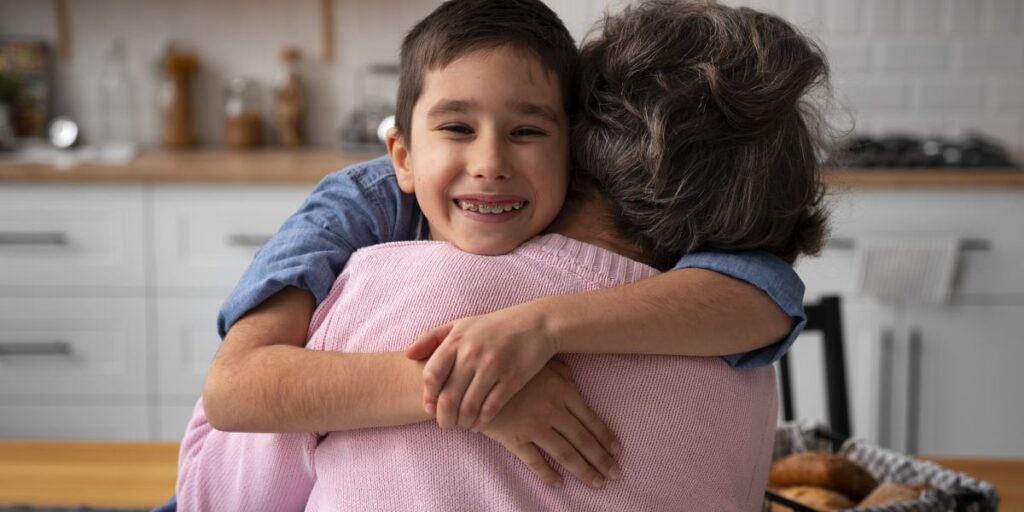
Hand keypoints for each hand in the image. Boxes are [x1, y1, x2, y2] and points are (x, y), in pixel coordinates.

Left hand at [405, 303, 556, 430]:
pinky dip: (481, 421)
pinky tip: (478, 424)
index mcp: (457, 340)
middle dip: (443, 418)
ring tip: (461, 425)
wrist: (536, 325)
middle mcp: (472, 354)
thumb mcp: (462, 324)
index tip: (429, 408)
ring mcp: (493, 367)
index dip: (427, 397)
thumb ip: (433, 338)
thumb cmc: (494, 326)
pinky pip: (491, 409)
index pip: (431, 376)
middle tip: (445, 425)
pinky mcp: (512, 379)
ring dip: (462, 422)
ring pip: (468, 407)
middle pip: (448, 398)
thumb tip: (407, 355)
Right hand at [479, 359, 620, 487]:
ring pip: (565, 454)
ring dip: (584, 470)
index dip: (606, 436)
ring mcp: (534, 426)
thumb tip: (573, 379)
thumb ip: (559, 372)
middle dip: (602, 459)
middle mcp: (553, 410)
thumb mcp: (538, 363)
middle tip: (615, 474)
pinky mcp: (514, 439)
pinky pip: (535, 461)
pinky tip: (559, 483)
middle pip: (583, 440)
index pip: (591, 419)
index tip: (618, 450)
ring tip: (597, 483)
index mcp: (562, 390)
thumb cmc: (508, 365)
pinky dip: (548, 474)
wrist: (473, 377)